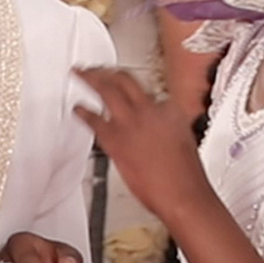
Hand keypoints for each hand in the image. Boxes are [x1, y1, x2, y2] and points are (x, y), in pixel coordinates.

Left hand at [75, 67, 210, 223]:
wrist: (183, 195)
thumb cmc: (185, 176)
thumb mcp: (182, 140)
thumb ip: (166, 127)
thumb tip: (156, 128)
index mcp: (170, 109)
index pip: (149, 90)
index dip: (135, 90)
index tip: (127, 89)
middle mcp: (150, 110)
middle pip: (125, 79)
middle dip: (108, 70)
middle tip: (97, 67)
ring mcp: (131, 122)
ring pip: (107, 89)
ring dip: (91, 78)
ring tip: (81, 73)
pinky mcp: (115, 139)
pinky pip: (94, 119)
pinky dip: (83, 112)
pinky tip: (77, 109)